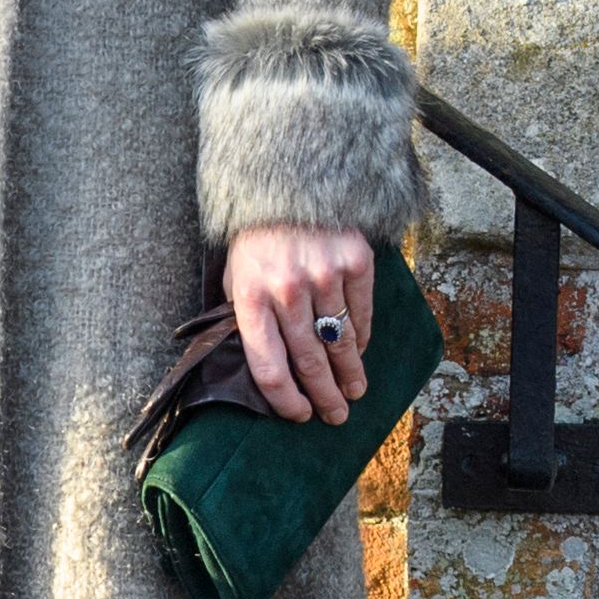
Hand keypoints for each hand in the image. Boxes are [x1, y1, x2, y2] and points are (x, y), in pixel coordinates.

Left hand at [226, 223, 372, 427]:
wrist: (288, 182)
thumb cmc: (258, 238)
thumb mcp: (237, 275)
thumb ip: (248, 317)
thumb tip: (267, 364)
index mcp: (250, 297)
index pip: (268, 366)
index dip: (286, 400)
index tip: (300, 415)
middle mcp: (287, 290)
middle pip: (309, 361)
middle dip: (325, 396)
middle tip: (336, 416)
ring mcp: (324, 275)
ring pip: (340, 342)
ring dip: (350, 374)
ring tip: (354, 393)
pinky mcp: (354, 261)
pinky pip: (361, 313)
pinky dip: (361, 339)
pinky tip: (359, 353)